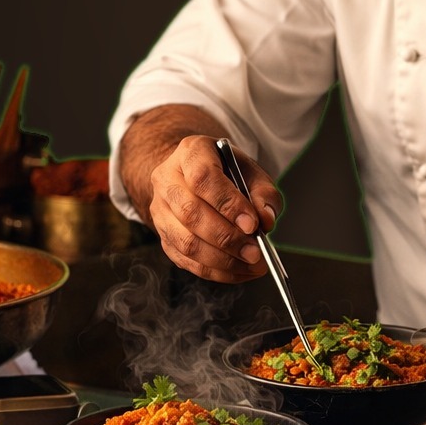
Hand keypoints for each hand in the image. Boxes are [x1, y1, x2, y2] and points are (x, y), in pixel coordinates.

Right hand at [148, 134, 282, 282]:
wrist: (194, 174)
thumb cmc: (225, 172)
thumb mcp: (250, 171)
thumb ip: (263, 192)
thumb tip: (265, 220)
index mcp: (190, 153)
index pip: (203, 178)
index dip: (228, 204)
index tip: (252, 224)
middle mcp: (167, 179)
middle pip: (191, 213)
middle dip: (227, 238)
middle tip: (255, 252)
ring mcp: (160, 210)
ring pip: (185, 242)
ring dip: (222, 260)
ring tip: (251, 264)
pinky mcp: (162, 236)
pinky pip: (185, 261)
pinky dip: (215, 272)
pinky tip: (238, 271)